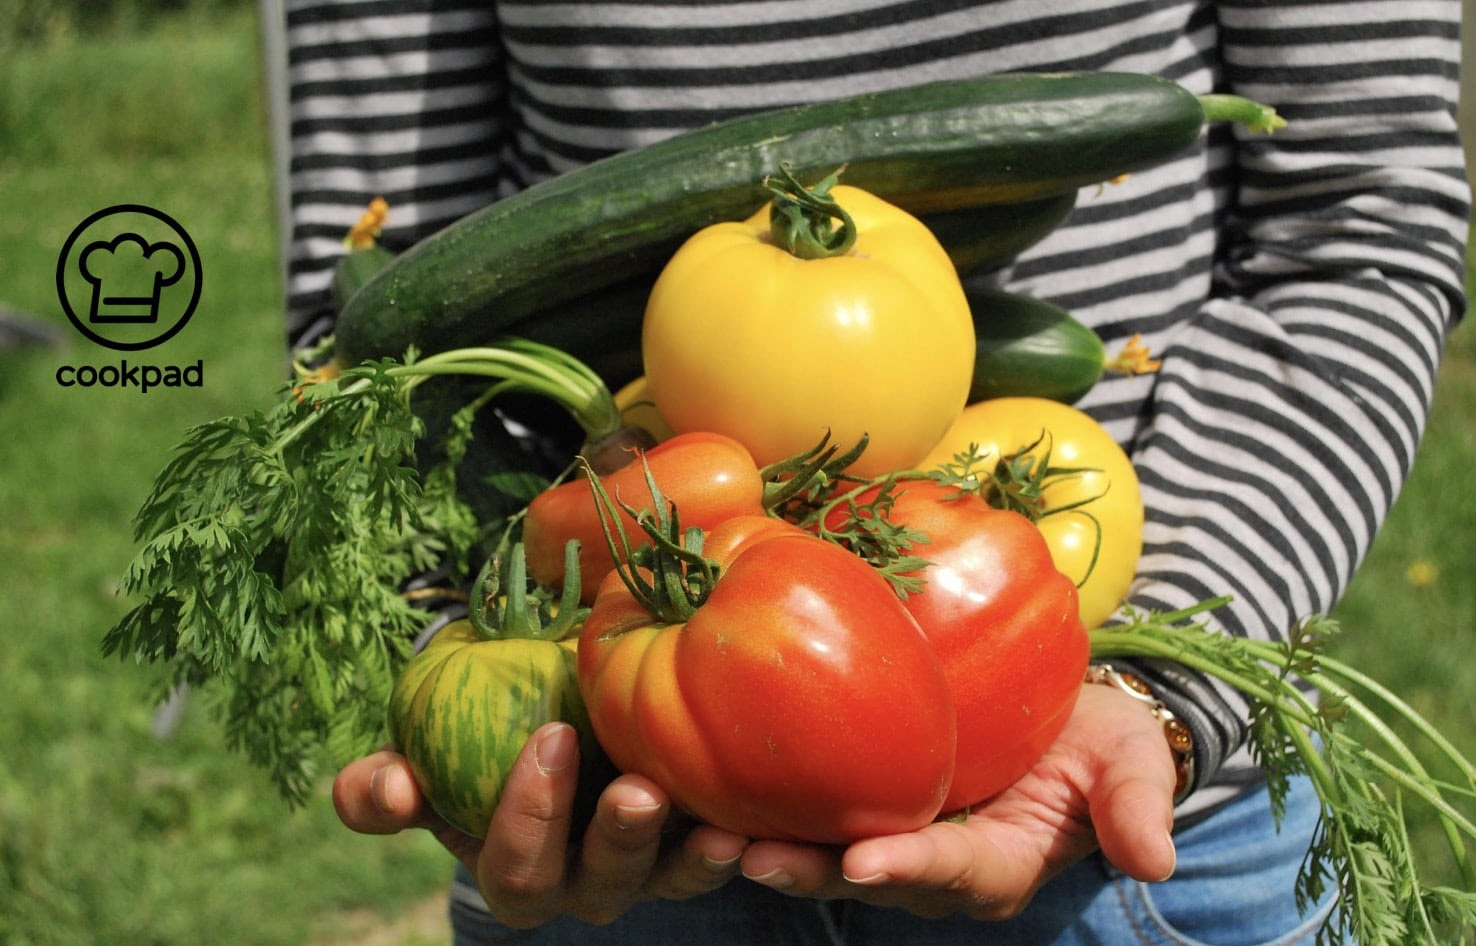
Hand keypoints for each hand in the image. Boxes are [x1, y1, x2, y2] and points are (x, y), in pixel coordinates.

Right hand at [332, 722, 749, 927]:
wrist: (553, 722)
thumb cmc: (478, 741)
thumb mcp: (426, 759)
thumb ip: (387, 785)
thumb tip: (385, 787)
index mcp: (516, 868)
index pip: (515, 869)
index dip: (527, 816)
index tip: (548, 737)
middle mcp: (584, 882)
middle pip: (600, 885)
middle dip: (617, 841)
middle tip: (635, 790)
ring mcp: (649, 869)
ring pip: (671, 878)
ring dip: (691, 856)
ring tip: (717, 825)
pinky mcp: (701, 842)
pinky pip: (726, 853)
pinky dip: (744, 838)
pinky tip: (760, 813)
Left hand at [736, 683, 1179, 919]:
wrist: (1064, 714)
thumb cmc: (1099, 738)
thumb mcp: (1130, 762)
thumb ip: (1135, 805)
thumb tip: (1156, 860)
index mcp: (999, 863)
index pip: (953, 872)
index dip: (911, 868)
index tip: (866, 862)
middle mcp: (935, 864)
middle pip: (868, 876)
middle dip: (812, 871)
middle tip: (752, 857)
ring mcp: (894, 834)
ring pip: (824, 851)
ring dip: (771, 846)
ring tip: (710, 833)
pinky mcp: (862, 799)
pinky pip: (812, 808)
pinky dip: (767, 801)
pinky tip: (712, 781)